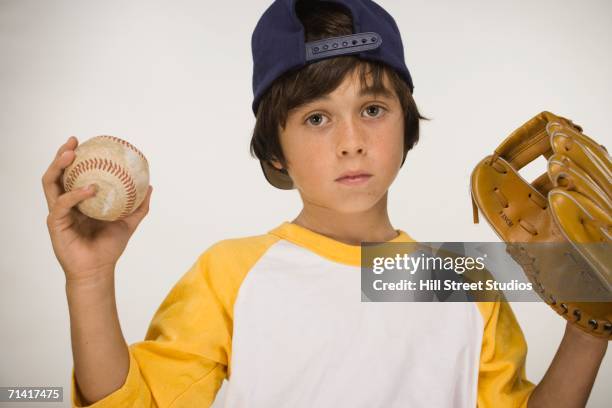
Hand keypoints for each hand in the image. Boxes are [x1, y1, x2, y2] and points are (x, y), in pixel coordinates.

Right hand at [42, 136, 152, 283]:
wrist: (99, 270)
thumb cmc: (109, 247)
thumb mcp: (128, 222)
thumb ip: (138, 206)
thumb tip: (150, 186)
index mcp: (78, 201)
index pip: (71, 174)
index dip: (74, 157)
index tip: (83, 142)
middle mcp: (65, 204)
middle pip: (56, 174)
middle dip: (62, 155)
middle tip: (74, 142)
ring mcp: (58, 213)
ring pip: (50, 183)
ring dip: (59, 167)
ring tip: (72, 155)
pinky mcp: (55, 224)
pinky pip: (62, 204)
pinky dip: (75, 194)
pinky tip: (89, 188)